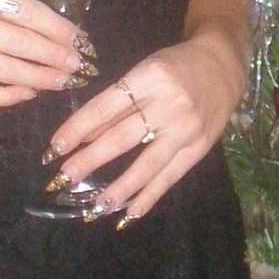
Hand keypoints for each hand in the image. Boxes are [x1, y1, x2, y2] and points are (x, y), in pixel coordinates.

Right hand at [0, 0, 94, 106]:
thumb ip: (5, 1)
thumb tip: (52, 28)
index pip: (27, 12)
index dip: (59, 28)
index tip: (80, 39)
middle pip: (22, 43)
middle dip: (57, 56)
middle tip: (80, 65)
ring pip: (7, 70)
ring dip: (42, 78)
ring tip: (64, 81)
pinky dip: (10, 95)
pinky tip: (30, 92)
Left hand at [45, 29, 245, 223]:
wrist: (222, 66)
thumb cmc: (175, 66)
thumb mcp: (144, 71)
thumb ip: (118, 102)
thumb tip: (86, 137)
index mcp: (149, 78)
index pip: (105, 107)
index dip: (78, 129)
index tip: (55, 148)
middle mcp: (168, 104)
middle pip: (122, 137)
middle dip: (91, 160)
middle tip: (64, 177)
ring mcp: (186, 129)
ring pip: (147, 163)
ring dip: (119, 187)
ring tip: (95, 205)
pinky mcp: (199, 148)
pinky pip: (170, 176)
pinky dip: (149, 196)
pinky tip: (130, 213)